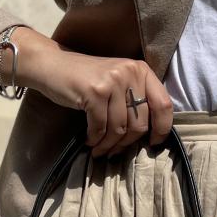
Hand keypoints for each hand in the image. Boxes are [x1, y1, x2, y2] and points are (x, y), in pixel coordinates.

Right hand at [29, 46, 173, 156]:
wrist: (52, 64)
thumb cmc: (86, 78)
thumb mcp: (117, 81)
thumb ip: (135, 99)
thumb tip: (150, 134)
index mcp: (141, 70)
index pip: (163, 105)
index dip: (162, 129)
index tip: (153, 144)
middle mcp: (130, 73)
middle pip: (140, 122)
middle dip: (126, 143)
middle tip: (114, 151)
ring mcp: (112, 81)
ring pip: (120, 128)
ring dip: (108, 145)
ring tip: (100, 150)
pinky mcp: (95, 92)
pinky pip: (101, 127)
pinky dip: (95, 139)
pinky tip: (89, 141)